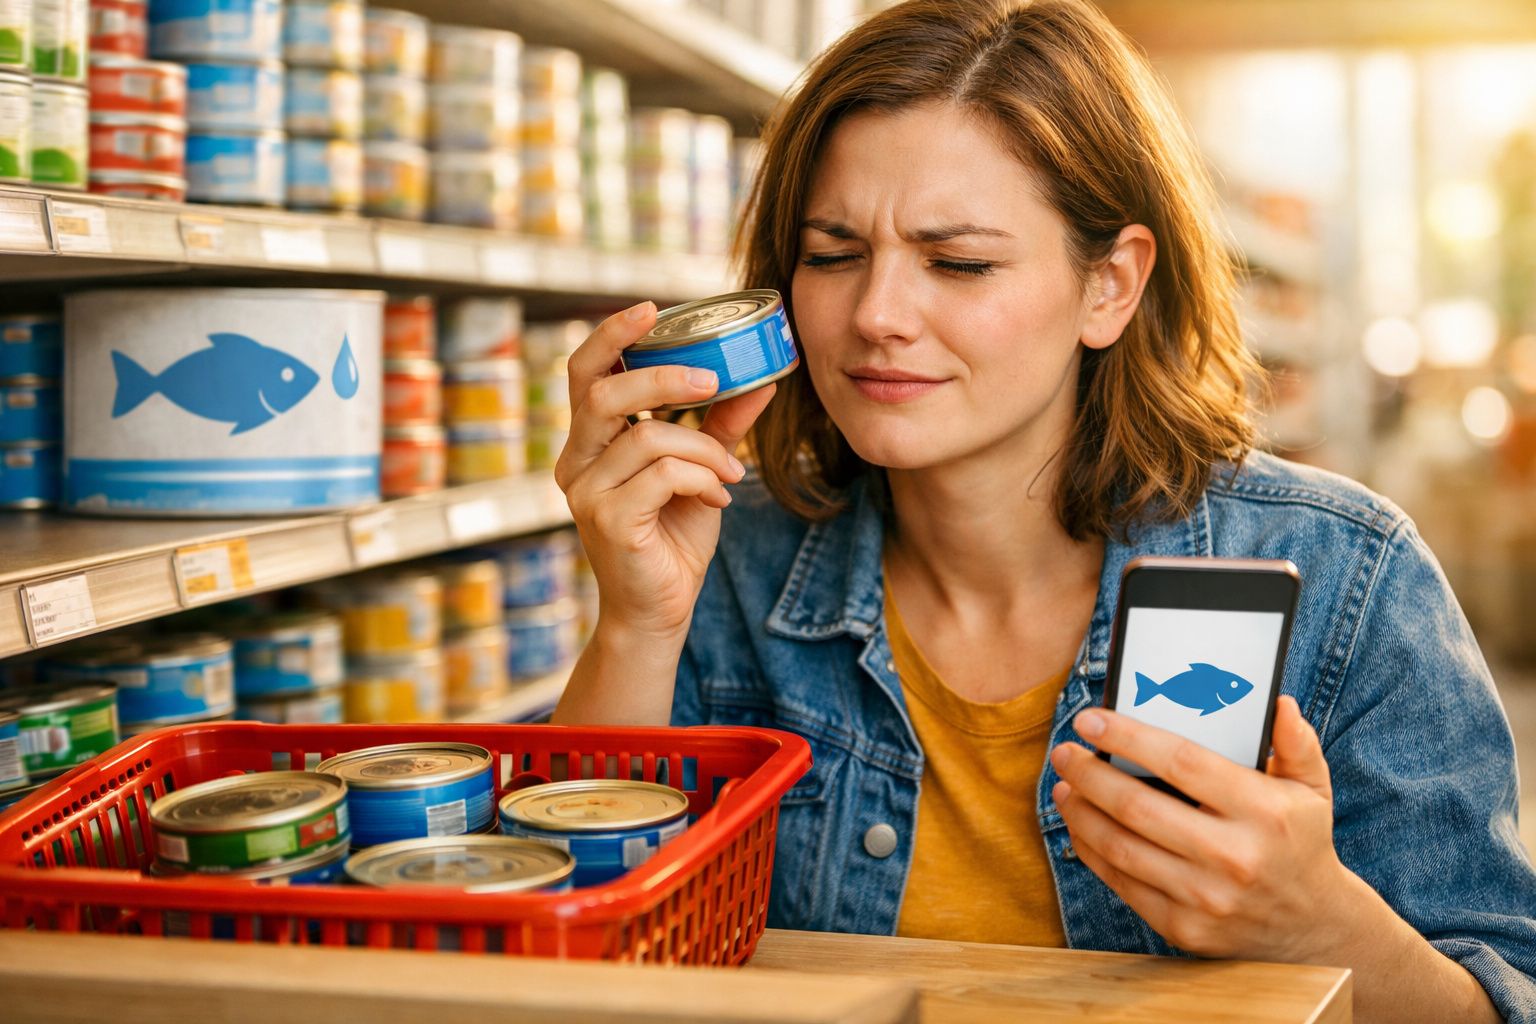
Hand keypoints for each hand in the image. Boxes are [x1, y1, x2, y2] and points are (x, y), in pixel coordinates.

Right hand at [555, 301, 776, 640]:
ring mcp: (585, 493)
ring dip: (703, 449)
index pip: (584, 372)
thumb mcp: (701, 470)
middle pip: (604, 392)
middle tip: (713, 381)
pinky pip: (661, 475)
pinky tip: (717, 499)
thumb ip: (719, 424)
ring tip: (729, 473)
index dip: (610, 335)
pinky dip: (701, 478)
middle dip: (664, 380)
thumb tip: (760, 377)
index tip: (650, 308)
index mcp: (589, 442)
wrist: (660, 610)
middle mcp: (575, 462)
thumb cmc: (673, 537)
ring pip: (646, 437)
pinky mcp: (606, 520)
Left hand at [1049, 696, 1356, 962]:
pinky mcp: (1185, 927)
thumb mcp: (1312, 790)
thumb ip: (1296, 744)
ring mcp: (1207, 898)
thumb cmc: (1301, 843)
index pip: (1182, 762)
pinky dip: (1092, 851)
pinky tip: (1080, 826)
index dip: (1128, 738)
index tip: (1090, 720)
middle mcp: (1234, 857)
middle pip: (1138, 806)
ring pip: (1121, 847)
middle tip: (1065, 752)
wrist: (1314, 927)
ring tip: (1064, 786)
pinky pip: (1123, 883)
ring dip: (1081, 812)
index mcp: (1265, 812)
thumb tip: (1279, 705)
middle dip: (1089, 774)